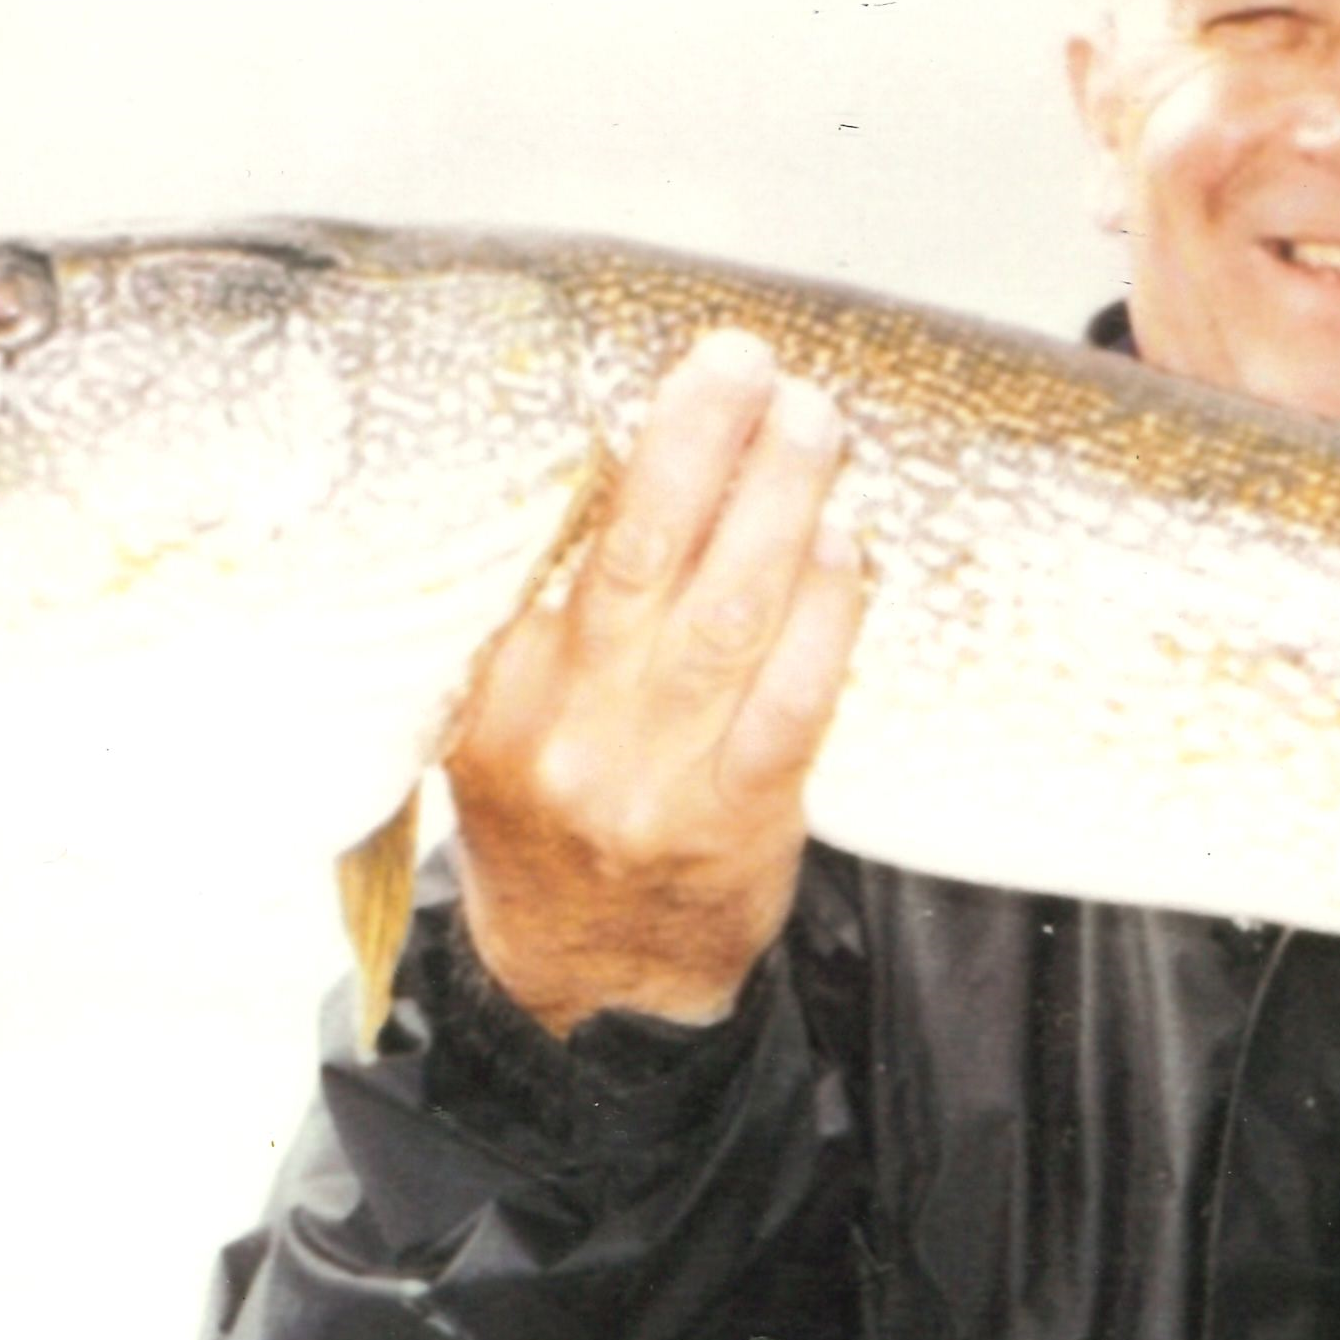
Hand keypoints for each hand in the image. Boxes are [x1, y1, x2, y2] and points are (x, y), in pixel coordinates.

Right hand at [442, 329, 867, 1034]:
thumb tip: (624, 457)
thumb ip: (544, 615)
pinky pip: (794, 697)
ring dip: (780, 505)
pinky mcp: (739, 819)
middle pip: (639, 556)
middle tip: (746, 360)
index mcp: (495, 692)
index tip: (673, 370)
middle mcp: (568, 730)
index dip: (624, 450)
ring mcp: (655, 778)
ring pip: (727, 614)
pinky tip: (845, 543)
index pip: (551, 548)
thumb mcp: (507, 719)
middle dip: (699, 443)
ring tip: (813, 422)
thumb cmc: (558, 812)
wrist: (589, 979)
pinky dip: (826, 613)